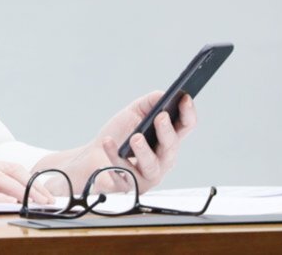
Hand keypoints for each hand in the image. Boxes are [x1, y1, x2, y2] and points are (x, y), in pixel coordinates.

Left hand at [34, 92, 196, 194]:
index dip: (188, 113)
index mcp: (166, 140)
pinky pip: (124, 174)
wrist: (93, 155)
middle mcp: (162, 160)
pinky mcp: (129, 186)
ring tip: (135, 138)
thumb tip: (163, 95)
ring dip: (144, 151)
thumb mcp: (134, 114)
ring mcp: (147, 175)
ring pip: (151, 166)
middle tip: (160, 117)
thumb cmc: (119, 135)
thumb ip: (149, 103)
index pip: (185, 127)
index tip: (185, 98)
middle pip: (171, 148)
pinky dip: (114, 156)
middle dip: (167, 132)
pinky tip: (108, 143)